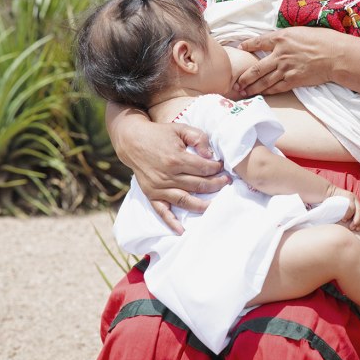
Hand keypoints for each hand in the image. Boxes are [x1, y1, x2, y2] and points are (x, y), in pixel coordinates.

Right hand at [108, 108, 229, 233]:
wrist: (133, 141)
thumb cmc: (160, 134)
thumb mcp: (181, 128)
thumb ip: (198, 138)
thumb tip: (211, 155)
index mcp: (177, 158)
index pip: (204, 168)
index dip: (217, 168)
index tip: (222, 167)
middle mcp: (168, 176)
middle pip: (199, 185)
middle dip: (217, 185)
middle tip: (227, 182)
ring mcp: (159, 187)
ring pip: (186, 201)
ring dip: (204, 205)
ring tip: (216, 204)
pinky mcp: (152, 195)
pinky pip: (163, 211)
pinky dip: (172, 222)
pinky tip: (182, 230)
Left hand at [235, 27, 340, 96]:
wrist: (334, 55)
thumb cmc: (322, 40)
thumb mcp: (300, 32)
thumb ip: (287, 37)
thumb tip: (279, 40)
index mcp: (281, 38)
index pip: (258, 42)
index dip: (247, 46)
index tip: (240, 48)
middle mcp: (279, 54)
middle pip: (255, 68)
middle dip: (244, 77)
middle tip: (235, 83)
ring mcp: (285, 69)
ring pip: (263, 81)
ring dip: (252, 88)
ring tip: (243, 92)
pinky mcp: (293, 80)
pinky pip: (276, 88)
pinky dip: (267, 92)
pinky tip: (261, 94)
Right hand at [327, 187, 359, 232]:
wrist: (326, 193)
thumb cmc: (332, 206)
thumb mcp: (342, 213)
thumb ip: (347, 219)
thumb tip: (350, 230)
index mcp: (357, 206)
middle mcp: (357, 202)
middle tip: (355, 230)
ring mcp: (353, 198)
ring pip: (359, 211)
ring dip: (357, 220)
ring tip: (351, 227)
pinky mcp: (348, 196)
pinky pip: (351, 207)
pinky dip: (349, 214)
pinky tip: (344, 220)